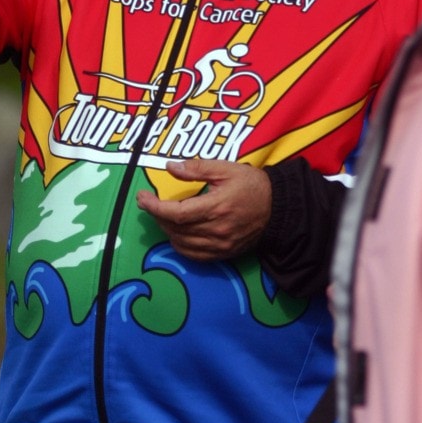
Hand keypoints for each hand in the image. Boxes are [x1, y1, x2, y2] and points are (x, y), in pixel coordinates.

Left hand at [136, 159, 271, 260]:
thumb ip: (196, 169)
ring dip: (166, 230)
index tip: (142, 197)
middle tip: (148, 202)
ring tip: (162, 215)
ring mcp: (220, 245)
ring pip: (181, 243)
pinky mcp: (224, 253)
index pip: (175, 213)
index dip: (154, 207)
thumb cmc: (252, 185)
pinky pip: (194, 255)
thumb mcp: (226, 168)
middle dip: (156, 215)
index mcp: (216, 207)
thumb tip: (170, 167)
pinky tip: (176, 232)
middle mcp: (217, 230)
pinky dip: (180, 245)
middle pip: (175, 229)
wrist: (279, 208)